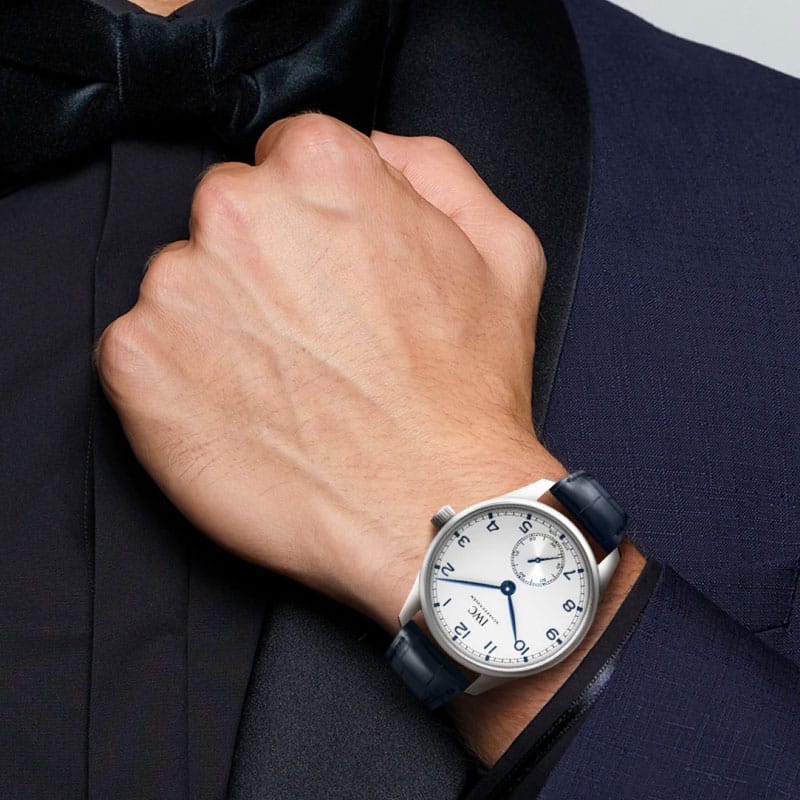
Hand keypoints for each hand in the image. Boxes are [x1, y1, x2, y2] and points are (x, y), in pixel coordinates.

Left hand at [96, 113, 644, 764]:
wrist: (428, 507)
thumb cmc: (465, 392)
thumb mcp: (501, 250)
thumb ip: (431, 170)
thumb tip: (376, 152)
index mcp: (323, 170)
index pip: (285, 158)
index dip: (313, 220)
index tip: (331, 273)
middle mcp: (238, 211)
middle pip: (228, 214)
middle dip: (264, 262)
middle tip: (313, 336)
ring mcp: (178, 288)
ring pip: (184, 282)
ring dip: (221, 321)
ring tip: (285, 383)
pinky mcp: (136, 364)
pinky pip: (142, 348)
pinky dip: (181, 377)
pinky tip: (243, 412)